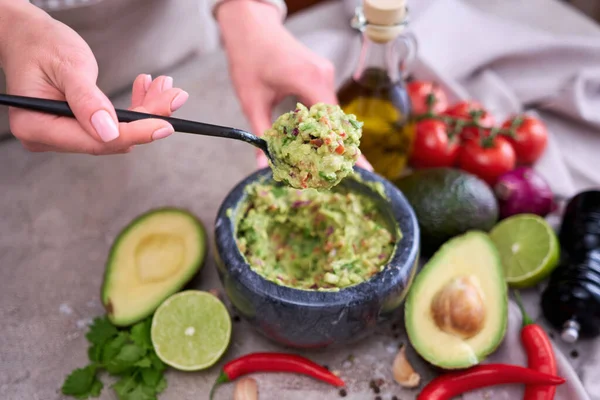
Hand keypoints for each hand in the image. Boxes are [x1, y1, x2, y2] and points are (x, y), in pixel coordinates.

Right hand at [0, 3, 188, 154]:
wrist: (28, 36)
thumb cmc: (41, 44)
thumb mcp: (68, 66)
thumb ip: (87, 100)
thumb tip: (109, 132)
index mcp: (36, 126)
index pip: (94, 141)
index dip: (134, 134)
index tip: (165, 126)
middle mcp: (47, 137)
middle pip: (109, 139)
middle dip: (146, 118)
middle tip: (174, 96)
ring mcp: (62, 135)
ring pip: (116, 133)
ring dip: (144, 110)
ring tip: (164, 87)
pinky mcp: (75, 128)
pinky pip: (112, 125)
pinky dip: (133, 108)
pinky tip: (147, 89)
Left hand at [216, 1, 371, 169]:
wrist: (251, 26)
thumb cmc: (249, 58)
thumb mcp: (251, 100)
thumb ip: (260, 134)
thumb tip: (262, 164)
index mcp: (310, 80)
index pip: (334, 123)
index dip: (346, 149)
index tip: (361, 170)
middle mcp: (324, 76)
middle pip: (337, 121)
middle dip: (340, 148)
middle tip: (344, 174)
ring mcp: (325, 74)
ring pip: (333, 113)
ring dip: (330, 136)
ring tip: (329, 162)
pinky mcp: (321, 74)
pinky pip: (327, 104)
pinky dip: (324, 123)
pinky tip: (317, 141)